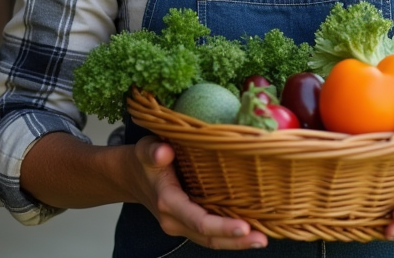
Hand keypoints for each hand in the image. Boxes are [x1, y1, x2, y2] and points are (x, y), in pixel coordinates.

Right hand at [132, 136, 268, 249]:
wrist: (132, 177)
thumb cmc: (144, 161)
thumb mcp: (145, 149)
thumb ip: (154, 151)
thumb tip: (164, 151)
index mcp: (167, 202)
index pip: (197, 219)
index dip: (221, 226)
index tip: (244, 226)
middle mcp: (174, 219)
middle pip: (207, 236)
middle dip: (235, 241)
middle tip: (261, 239)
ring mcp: (181, 225)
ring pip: (210, 240)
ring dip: (236, 243)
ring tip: (261, 240)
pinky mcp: (188, 224)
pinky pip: (209, 235)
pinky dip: (229, 237)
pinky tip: (250, 234)